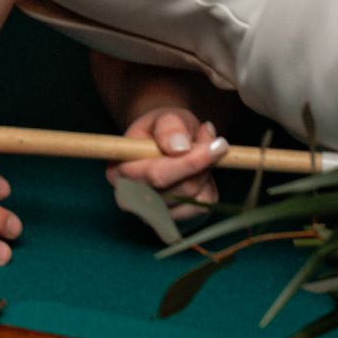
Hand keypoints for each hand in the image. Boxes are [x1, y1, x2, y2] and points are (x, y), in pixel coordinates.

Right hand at [108, 106, 227, 223]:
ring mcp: (151, 214)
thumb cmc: (161, 128)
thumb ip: (169, 126)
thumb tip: (179, 147)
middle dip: (204, 164)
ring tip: (201, 151)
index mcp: (119, 171)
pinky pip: (202, 207)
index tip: (218, 145)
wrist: (162, 141)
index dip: (189, 162)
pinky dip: (208, 187)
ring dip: (206, 173)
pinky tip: (198, 172)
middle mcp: (131, 199)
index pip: (157, 175)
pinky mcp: (173, 221)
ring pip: (194, 199)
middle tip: (216, 142)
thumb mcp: (164, 116)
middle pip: (181, 189)